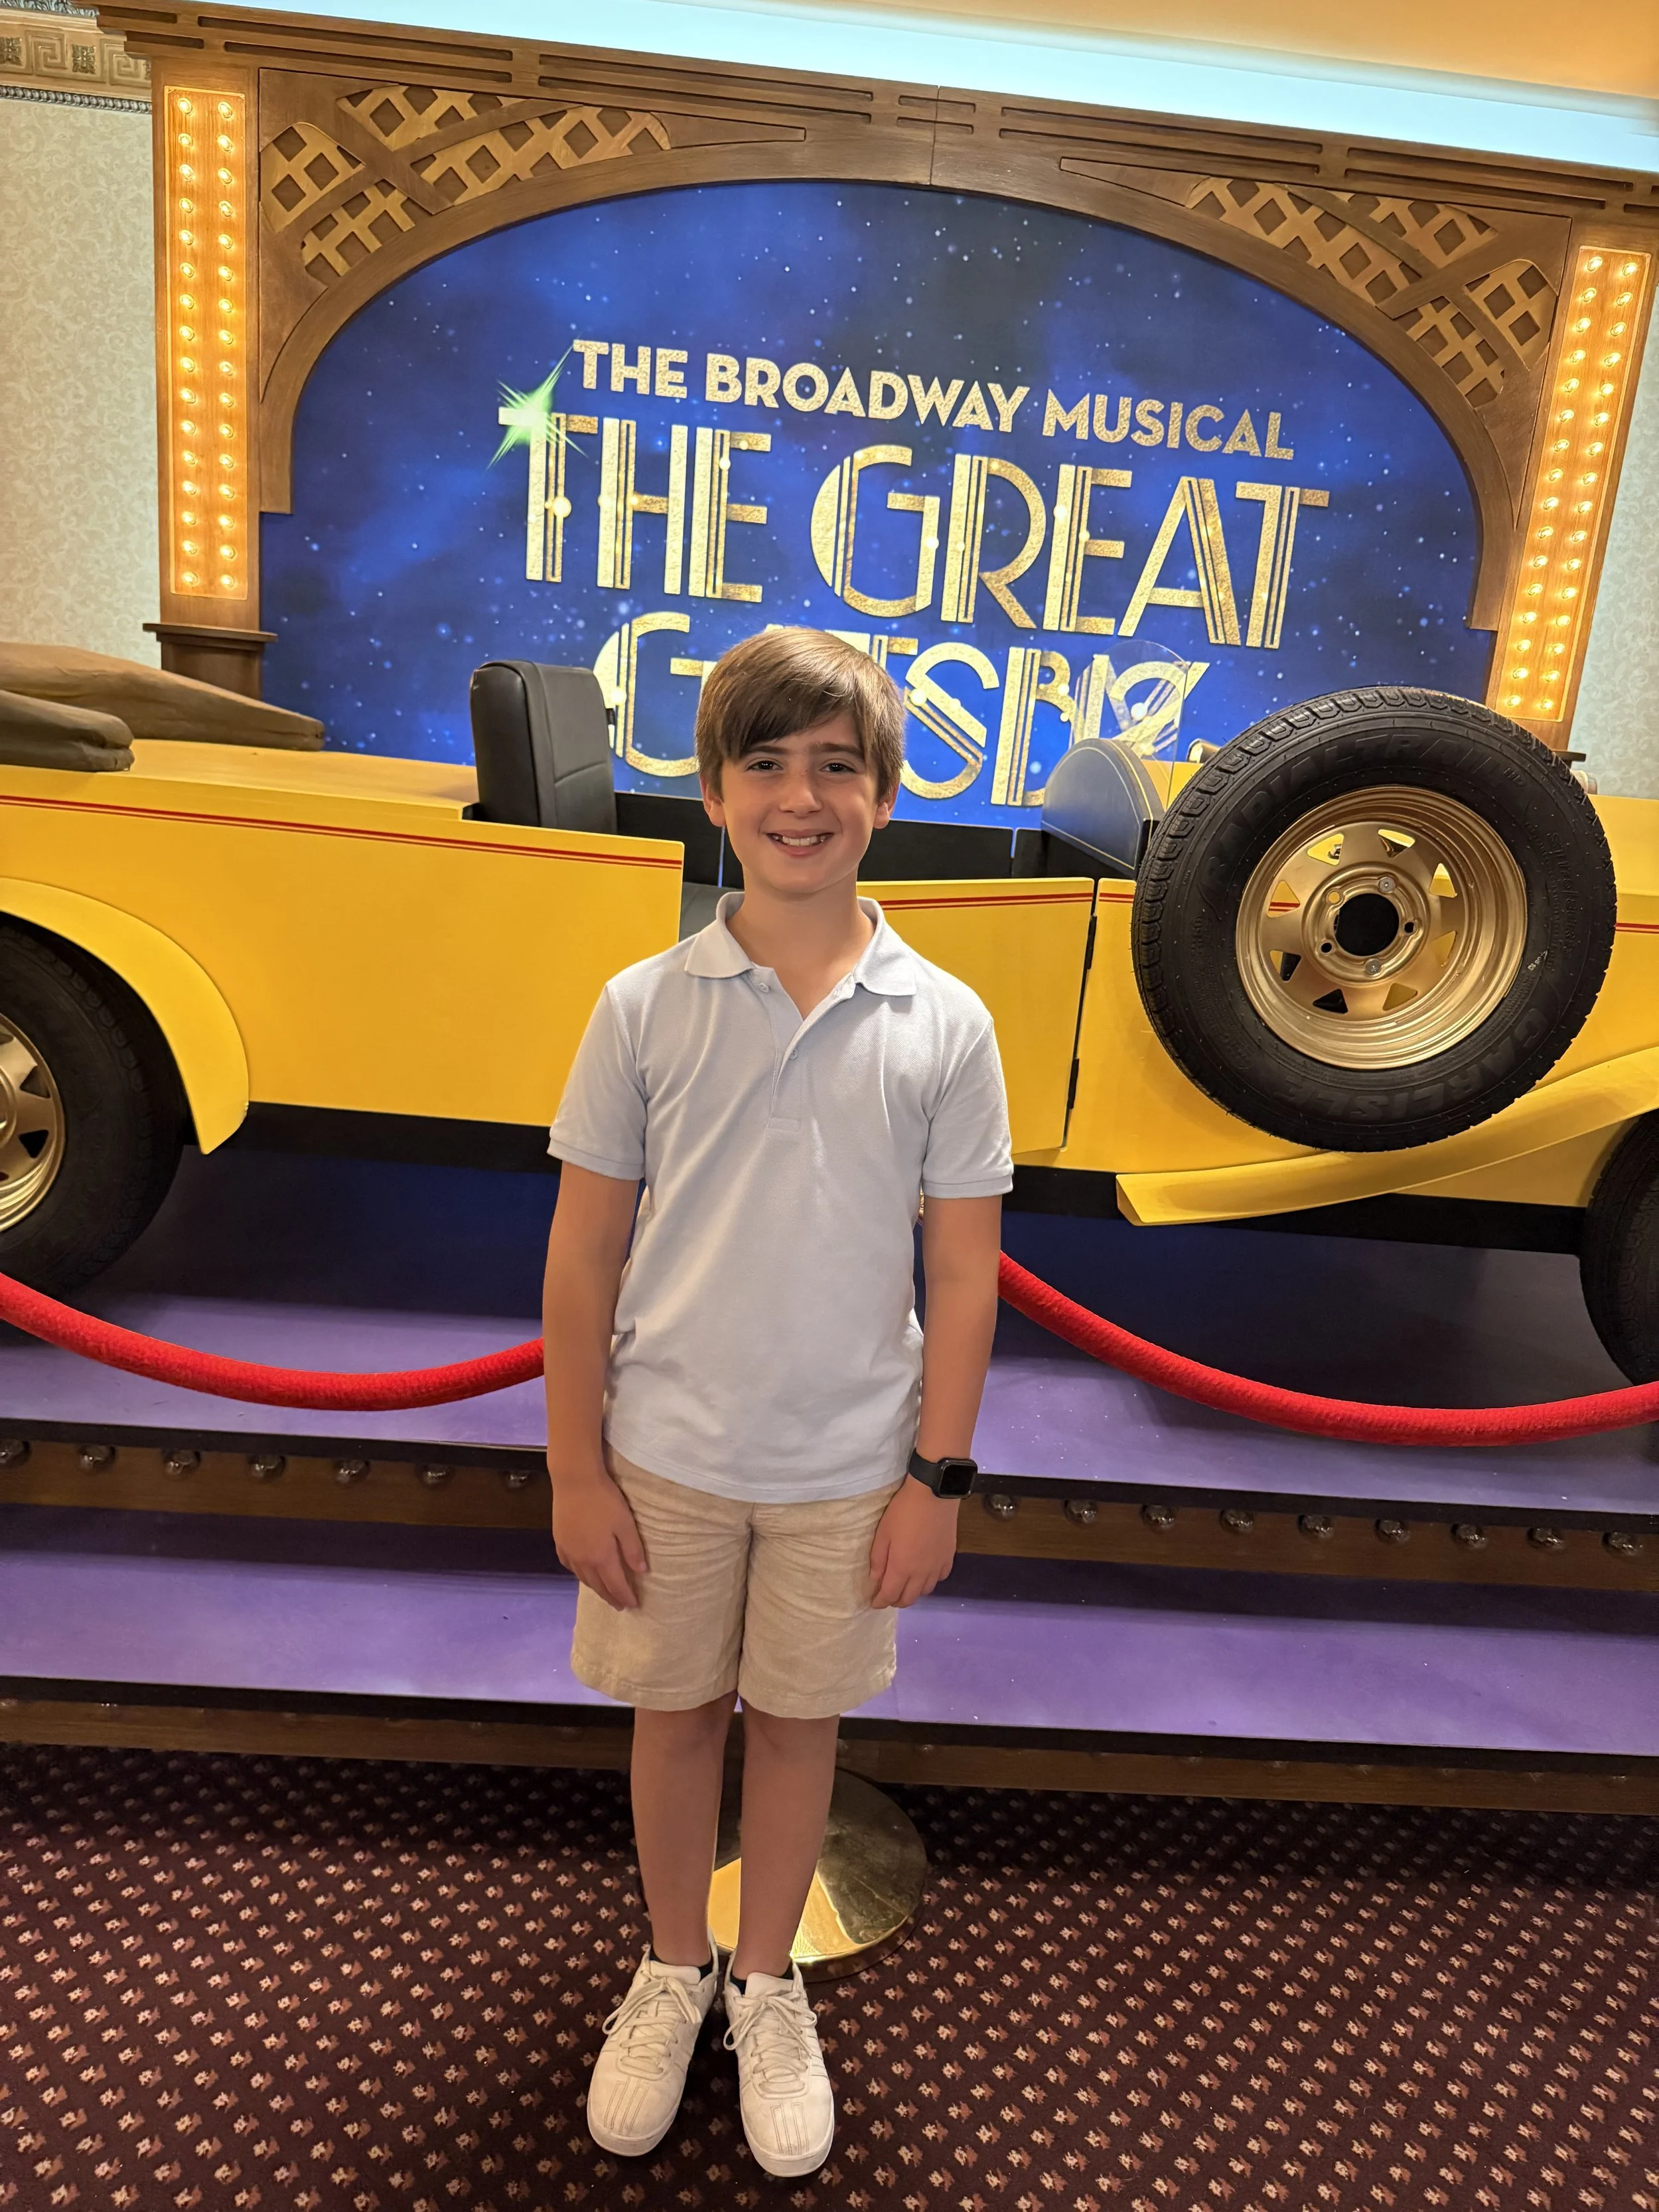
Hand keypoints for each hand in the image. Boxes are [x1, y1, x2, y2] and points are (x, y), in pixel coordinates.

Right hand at [552, 1467, 646, 1610]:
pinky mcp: (559, 1541)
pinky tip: (582, 1572)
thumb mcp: (625, 1524)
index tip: (633, 1605)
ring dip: (595, 1588)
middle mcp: (583, 1560)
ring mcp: (568, 1551)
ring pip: (583, 1578)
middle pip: (598, 1585)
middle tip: (620, 1606)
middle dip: (610, 1597)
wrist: (574, 1481)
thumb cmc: (604, 1500)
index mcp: (601, 1557)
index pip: (615, 1585)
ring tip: (604, 1592)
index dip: (625, 1597)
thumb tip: (642, 1572)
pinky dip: (579, 1574)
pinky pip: (570, 1566)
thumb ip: (633, 1549)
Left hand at [869, 1475, 958, 1608]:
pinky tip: (925, 1573)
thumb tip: (876, 1579)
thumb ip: (878, 1559)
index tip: (874, 1603)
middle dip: (896, 1601)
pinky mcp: (949, 1557)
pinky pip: (940, 1578)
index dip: (881, 1602)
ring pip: (926, 1591)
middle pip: (909, 1598)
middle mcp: (921, 1573)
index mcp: (902, 1567)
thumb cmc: (903, 1511)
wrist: (933, 1495)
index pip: (890, 1595)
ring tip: (906, 1585)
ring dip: (913, 1592)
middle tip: (888, 1596)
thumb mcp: (883, 1532)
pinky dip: (930, 1581)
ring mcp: (937, 1566)